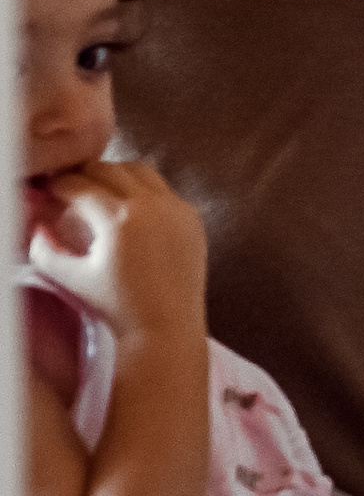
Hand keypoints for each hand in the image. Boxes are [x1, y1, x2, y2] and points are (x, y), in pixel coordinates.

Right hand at [28, 160, 205, 342]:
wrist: (166, 326)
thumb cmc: (117, 306)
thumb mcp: (71, 278)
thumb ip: (45, 250)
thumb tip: (38, 226)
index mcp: (119, 219)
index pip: (80, 185)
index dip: (60, 185)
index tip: (52, 191)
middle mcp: (151, 206)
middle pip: (109, 169)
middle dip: (85, 175)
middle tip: (72, 189)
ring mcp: (177, 209)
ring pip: (140, 171)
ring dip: (116, 175)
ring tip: (102, 191)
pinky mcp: (193, 218)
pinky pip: (164, 189)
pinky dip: (144, 190)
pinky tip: (132, 208)